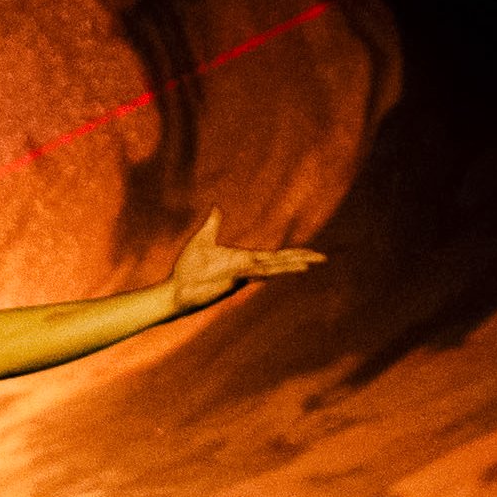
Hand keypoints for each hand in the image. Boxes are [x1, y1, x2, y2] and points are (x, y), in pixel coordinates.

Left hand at [160, 211, 327, 316]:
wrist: (175, 288)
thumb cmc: (189, 268)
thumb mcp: (203, 240)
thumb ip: (213, 225)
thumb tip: (216, 208)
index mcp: (244, 260)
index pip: (275, 257)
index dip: (294, 254)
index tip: (314, 254)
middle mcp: (245, 271)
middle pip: (278, 265)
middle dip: (299, 261)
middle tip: (321, 259)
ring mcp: (237, 280)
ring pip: (266, 273)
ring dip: (284, 270)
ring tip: (304, 267)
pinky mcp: (225, 287)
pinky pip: (240, 279)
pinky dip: (250, 274)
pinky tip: (261, 270)